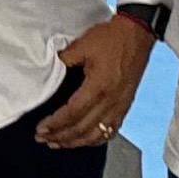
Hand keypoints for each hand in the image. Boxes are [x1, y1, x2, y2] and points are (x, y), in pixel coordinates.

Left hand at [36, 13, 151, 147]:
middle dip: (60, 137)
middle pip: (82, 129)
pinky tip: (84, 140)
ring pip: (96, 135)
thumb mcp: (83, 44)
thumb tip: (50, 72)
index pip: (72, 113)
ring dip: (75, 142)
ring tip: (59, 143)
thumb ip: (64, 60)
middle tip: (43, 138)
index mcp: (98, 87)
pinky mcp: (125, 106)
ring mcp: (120, 106)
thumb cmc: (113, 37)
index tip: (41, 129)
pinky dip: (95, 139)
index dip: (54, 124)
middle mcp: (111, 101)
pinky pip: (110, 131)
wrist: (137, 34)